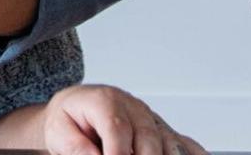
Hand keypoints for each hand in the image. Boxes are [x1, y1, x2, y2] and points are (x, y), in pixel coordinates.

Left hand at [43, 84, 208, 154]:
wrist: (76, 106)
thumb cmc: (69, 118)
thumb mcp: (59, 130)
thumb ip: (76, 146)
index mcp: (106, 100)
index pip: (117, 128)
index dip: (117, 153)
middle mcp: (133, 107)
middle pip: (147, 138)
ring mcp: (150, 118)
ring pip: (167, 142)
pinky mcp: (160, 130)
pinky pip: (183, 142)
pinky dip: (191, 152)